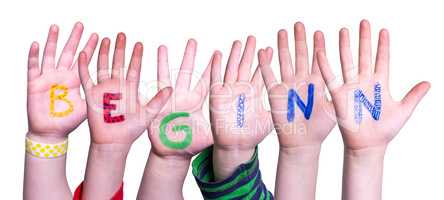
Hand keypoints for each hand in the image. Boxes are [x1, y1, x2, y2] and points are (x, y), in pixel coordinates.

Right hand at [27, 22, 97, 139]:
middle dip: (75, 39)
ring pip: (51, 55)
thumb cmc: (71, 122)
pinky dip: (34, 56)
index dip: (92, 49)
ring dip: (53, 41)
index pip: (86, 60)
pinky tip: (36, 44)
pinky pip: (33, 67)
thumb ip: (105, 98)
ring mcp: (49, 78)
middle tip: (80, 24)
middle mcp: (63, 76)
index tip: (100, 36)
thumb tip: (128, 95)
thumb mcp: (92, 108)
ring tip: (56, 27)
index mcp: (77, 81)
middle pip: (69, 53)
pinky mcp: (35, 84)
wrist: (52, 133)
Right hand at [78, 33, 171, 144]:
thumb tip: (171, 88)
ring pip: (103, 66)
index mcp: (130, 88)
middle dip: (120, 48)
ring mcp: (103, 89)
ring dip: (103, 53)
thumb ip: (158, 100)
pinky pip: (86, 78)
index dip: (136, 56)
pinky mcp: (91, 95)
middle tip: (122, 34)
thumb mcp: (148, 114)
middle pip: (118, 63)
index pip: (134, 68)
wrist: (113, 142)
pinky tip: (84, 53)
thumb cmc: (131, 130)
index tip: (139, 43)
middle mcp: (117, 86)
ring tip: (104, 39)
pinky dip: (84, 66)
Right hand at [147, 39, 211, 157]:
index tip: (217, 52)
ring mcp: (168, 100)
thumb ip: (220, 127)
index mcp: (196, 102)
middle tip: (192, 40)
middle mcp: (182, 97)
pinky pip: (150, 93)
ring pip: (166, 76)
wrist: (173, 153)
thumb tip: (239, 124)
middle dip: (189, 56)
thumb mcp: (209, 136)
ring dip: (164, 62)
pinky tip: (140, 73)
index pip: (206, 81)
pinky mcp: (155, 108)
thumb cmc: (191, 144)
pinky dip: (146, 81)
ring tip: (163, 47)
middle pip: (187, 72)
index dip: (212, 68)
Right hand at [210, 36, 271, 149]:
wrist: (236, 146)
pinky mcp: (218, 96)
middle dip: (250, 52)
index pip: (262, 72)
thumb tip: (298, 99)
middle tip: (253, 37)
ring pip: (232, 68)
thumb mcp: (271, 118)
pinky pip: (216, 78)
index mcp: (256, 93)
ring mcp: (230, 91)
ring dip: (234, 55)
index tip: (271, 47)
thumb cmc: (253, 135)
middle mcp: (242, 89)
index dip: (265, 60)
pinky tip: (218, 54)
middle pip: (247, 66)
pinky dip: (216, 66)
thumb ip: (281, 106)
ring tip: (238, 42)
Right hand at [258, 22, 335, 148]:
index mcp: (317, 83)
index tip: (318, 32)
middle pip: (300, 55)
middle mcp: (302, 81)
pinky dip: (265, 64)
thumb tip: (353, 79)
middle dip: (300, 40)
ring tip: (283, 32)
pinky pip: (269, 76)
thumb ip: (340, 93)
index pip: (317, 60)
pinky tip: (263, 52)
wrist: (302, 142)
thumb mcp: (335, 109)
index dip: (318, 46)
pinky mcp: (275, 94)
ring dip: (283, 47)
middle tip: (300, 24)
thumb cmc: (320, 129)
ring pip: (285, 61)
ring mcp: (288, 86)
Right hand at [316, 20, 429, 149]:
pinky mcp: (339, 96)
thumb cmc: (384, 131)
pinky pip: (331, 78)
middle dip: (364, 39)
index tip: (383, 31)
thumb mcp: (403, 111)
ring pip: (348, 62)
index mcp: (380, 84)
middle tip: (363, 23)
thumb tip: (429, 83)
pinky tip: (321, 52)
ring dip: (345, 47)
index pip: (382, 60)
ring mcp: (351, 87)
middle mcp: (365, 82)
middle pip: (364, 56)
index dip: (383, 46)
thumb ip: (414, 96)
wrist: (367, 145)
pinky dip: (326, 66)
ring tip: (343, 31)